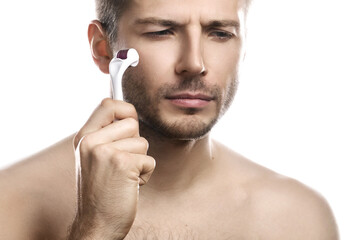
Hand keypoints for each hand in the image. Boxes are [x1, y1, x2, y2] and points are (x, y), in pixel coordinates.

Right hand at [68, 98, 155, 239]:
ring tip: (124, 176)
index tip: (128, 126)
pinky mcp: (122, 163)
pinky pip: (149, 160)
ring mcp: (104, 151)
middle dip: (135, 142)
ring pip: (143, 142)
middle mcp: (90, 141)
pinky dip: (145, 174)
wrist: (97, 224)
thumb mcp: (94, 157)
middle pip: (132, 122)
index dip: (125, 111)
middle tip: (121, 163)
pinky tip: (129, 186)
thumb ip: (106, 135)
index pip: (108, 103)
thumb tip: (130, 114)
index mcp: (83, 137)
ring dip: (140, 161)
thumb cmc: (102, 191)